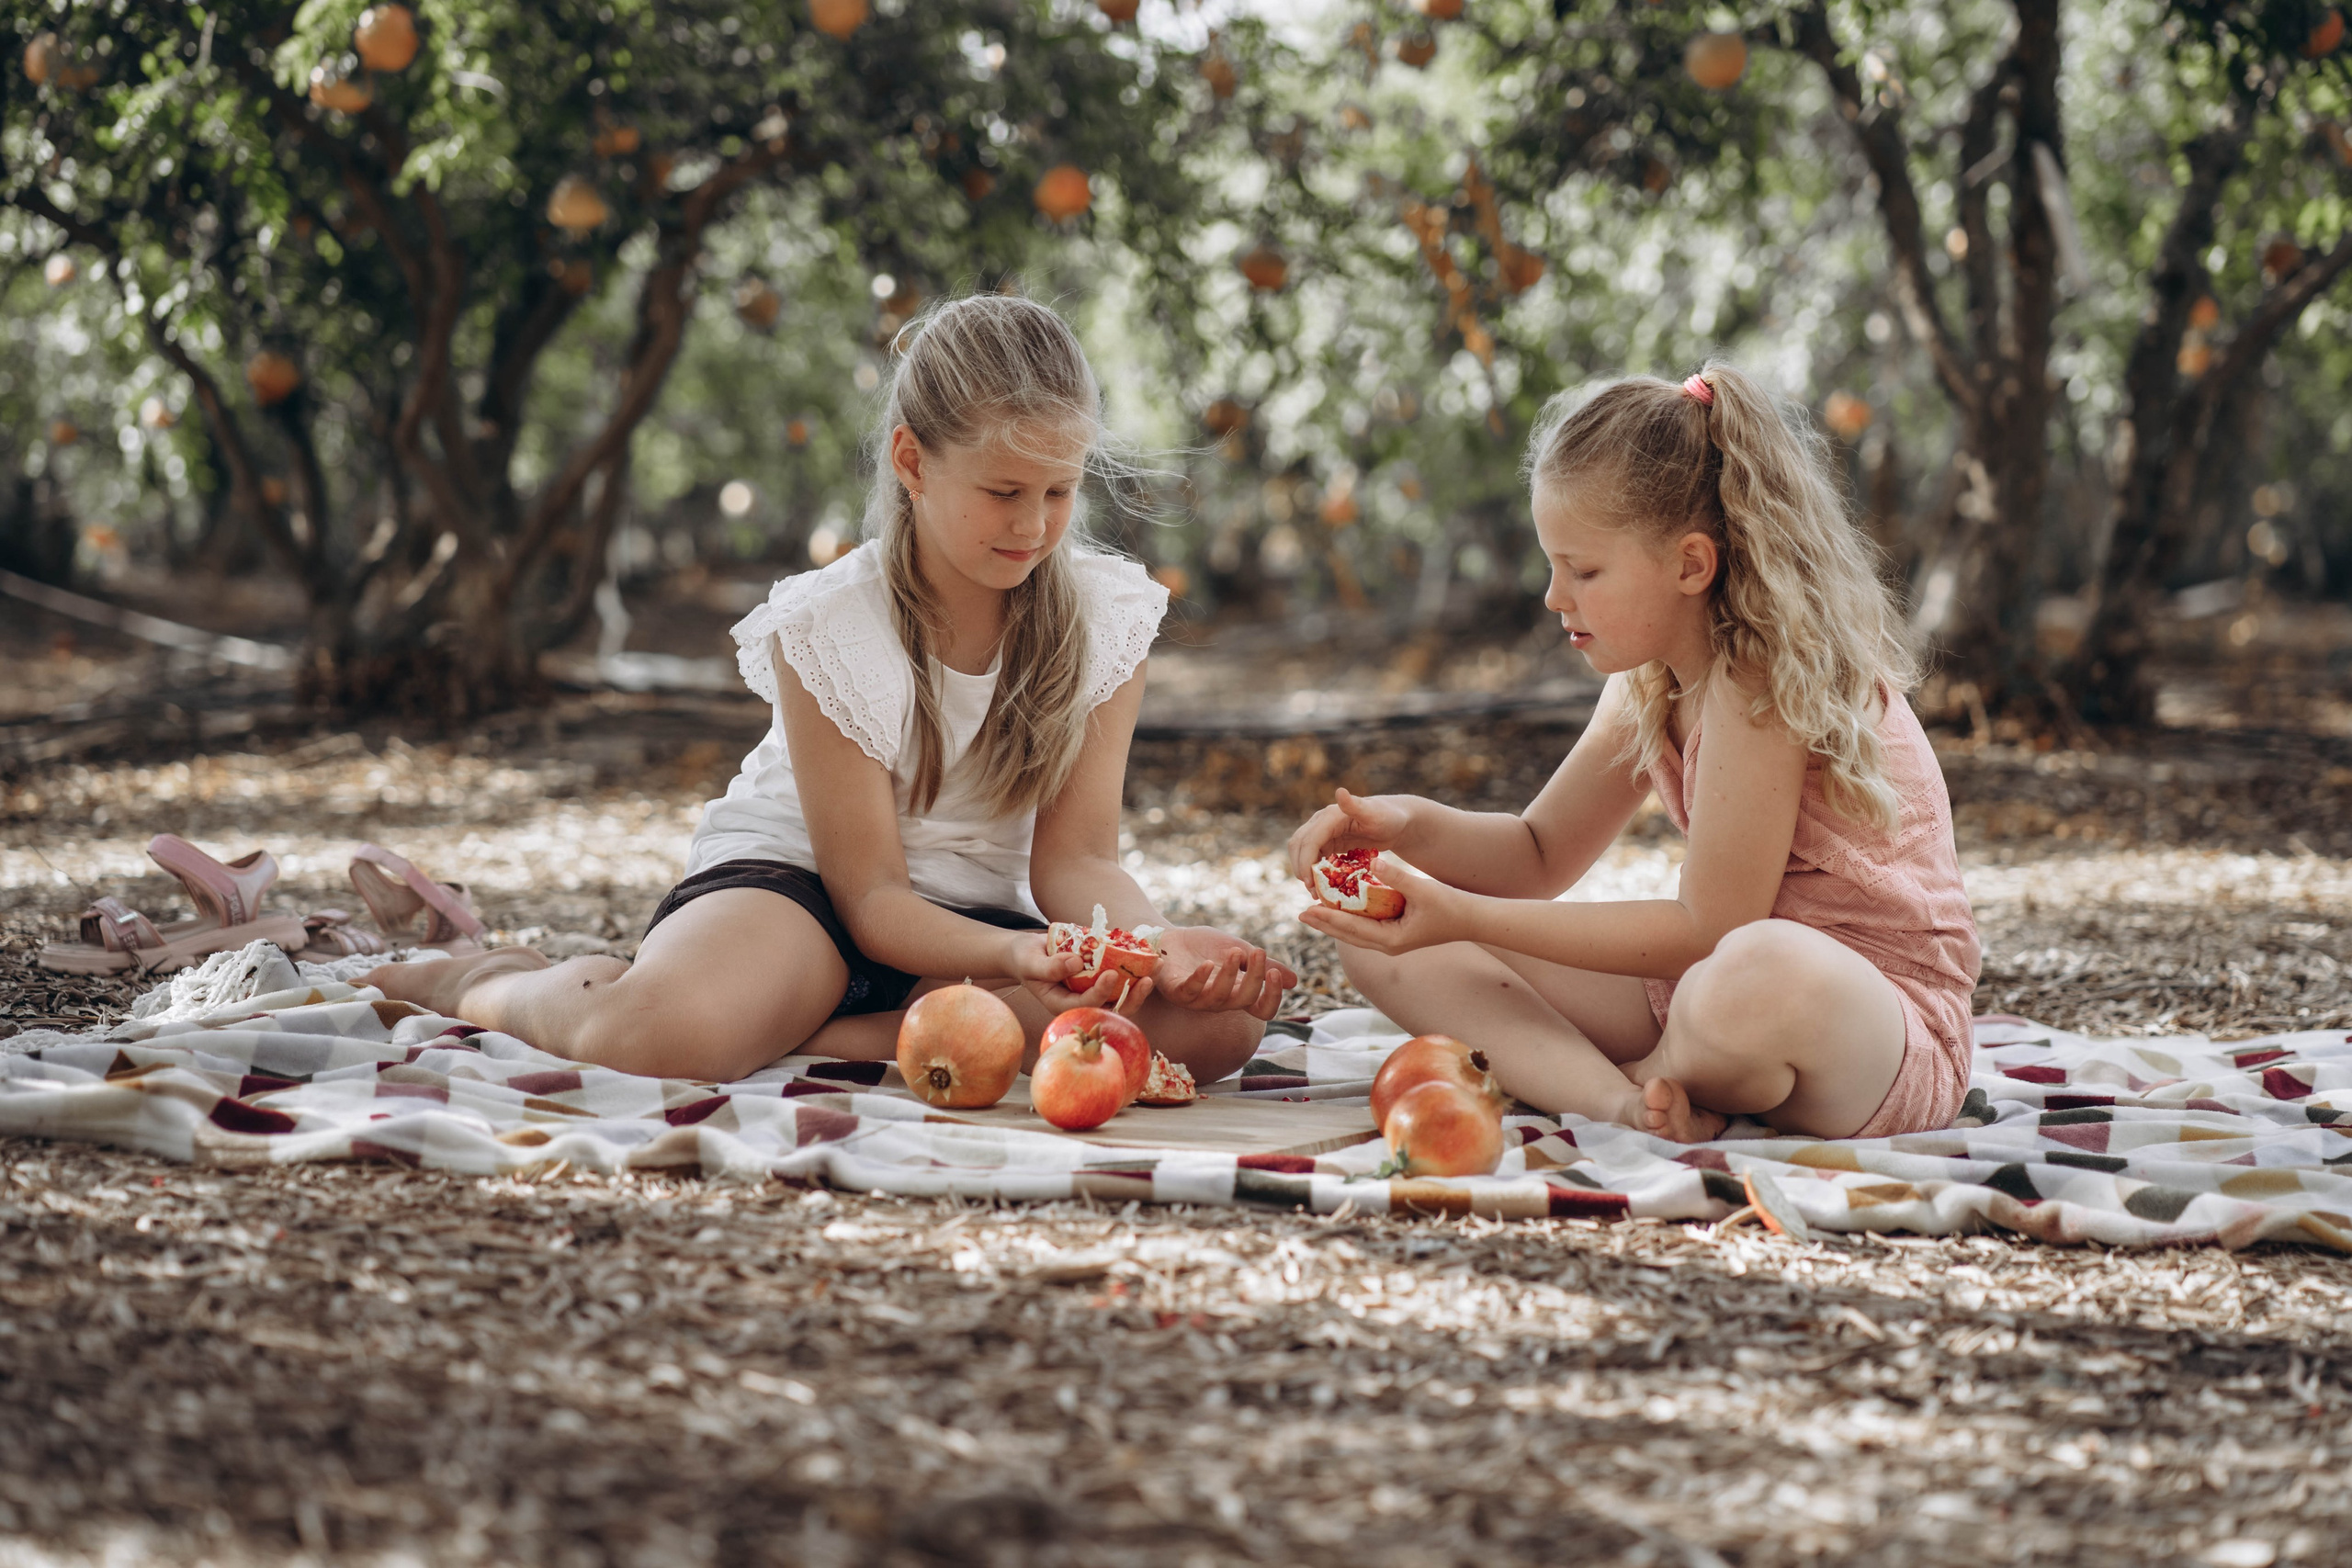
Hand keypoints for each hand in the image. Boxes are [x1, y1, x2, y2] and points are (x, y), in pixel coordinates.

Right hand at [1003, 930, 1154, 1017]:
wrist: (1028, 953)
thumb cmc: (1025, 959)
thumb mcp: (1029, 961)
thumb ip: (1049, 966)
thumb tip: (1076, 963)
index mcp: (1063, 1005)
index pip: (1087, 1005)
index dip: (1101, 992)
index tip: (1112, 973)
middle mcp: (1081, 1002)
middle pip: (1111, 1007)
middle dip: (1132, 997)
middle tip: (1147, 979)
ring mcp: (1093, 991)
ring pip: (1121, 995)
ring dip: (1140, 984)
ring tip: (1156, 965)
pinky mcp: (1100, 978)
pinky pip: (1121, 978)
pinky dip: (1135, 968)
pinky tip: (1148, 954)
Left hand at [1149, 925, 1297, 1020]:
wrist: (1170, 938)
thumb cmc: (1205, 947)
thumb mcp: (1239, 951)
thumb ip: (1262, 965)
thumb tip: (1294, 981)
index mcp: (1238, 993)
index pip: (1262, 1009)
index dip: (1272, 997)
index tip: (1275, 972)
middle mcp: (1220, 1001)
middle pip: (1244, 1001)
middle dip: (1255, 978)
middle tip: (1258, 952)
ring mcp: (1197, 998)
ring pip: (1219, 998)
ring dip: (1230, 975)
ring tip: (1235, 951)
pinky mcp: (1175, 991)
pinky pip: (1189, 992)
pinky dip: (1200, 979)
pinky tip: (1208, 963)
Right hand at [1286, 787, 1417, 888]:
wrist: (1395, 820)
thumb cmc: (1388, 817)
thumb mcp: (1375, 814)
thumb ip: (1356, 805)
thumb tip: (1339, 791)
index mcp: (1329, 816)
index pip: (1308, 840)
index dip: (1305, 861)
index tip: (1310, 883)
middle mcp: (1321, 822)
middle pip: (1298, 845)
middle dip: (1301, 868)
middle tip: (1311, 891)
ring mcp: (1323, 832)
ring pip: (1302, 852)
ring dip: (1304, 871)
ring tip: (1315, 892)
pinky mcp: (1328, 842)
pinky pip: (1313, 857)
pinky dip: (1314, 871)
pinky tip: (1322, 886)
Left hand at [1297, 852, 1466, 956]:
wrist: (1472, 919)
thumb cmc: (1451, 906)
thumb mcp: (1423, 890)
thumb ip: (1396, 877)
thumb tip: (1373, 862)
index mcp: (1391, 939)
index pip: (1351, 929)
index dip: (1328, 919)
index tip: (1306, 910)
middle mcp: (1388, 945)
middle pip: (1348, 935)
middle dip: (1324, 923)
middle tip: (1300, 913)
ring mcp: (1392, 941)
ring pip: (1355, 932)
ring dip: (1335, 922)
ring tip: (1313, 911)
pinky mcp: (1396, 934)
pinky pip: (1367, 927)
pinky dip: (1351, 918)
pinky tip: (1340, 908)